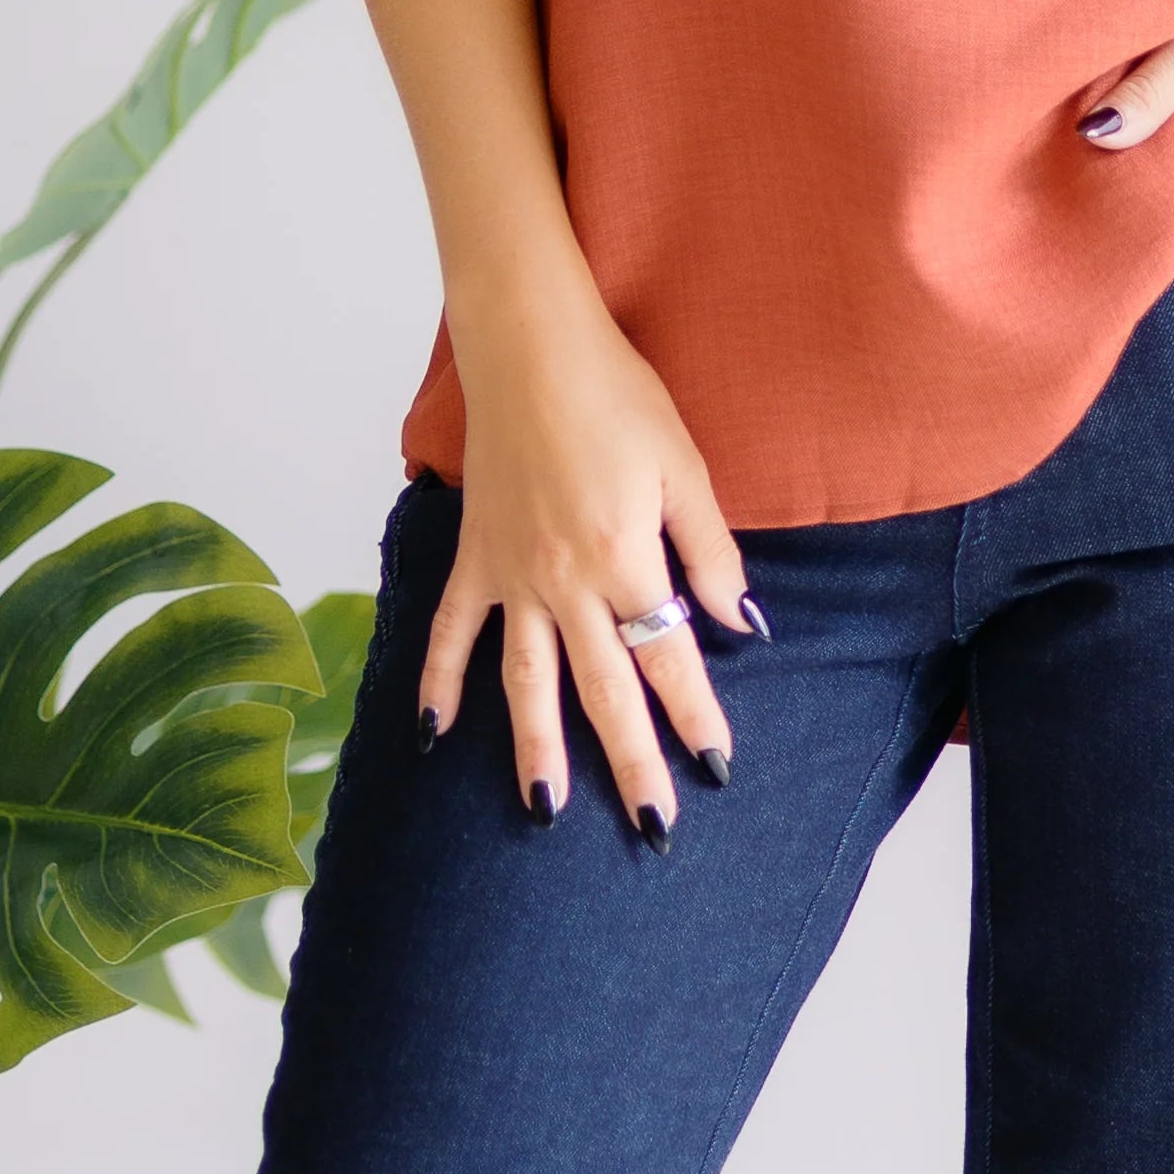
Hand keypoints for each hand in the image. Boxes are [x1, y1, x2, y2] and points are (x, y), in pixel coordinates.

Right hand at [424, 276, 755, 831]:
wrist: (531, 348)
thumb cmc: (616, 397)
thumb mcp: (685, 470)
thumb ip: (710, 552)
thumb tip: (741, 622)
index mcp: (624, 561)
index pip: (668, 658)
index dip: (694, 716)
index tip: (715, 767)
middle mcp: (564, 583)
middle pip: (602, 691)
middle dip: (630, 762)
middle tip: (652, 825)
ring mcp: (511, 575)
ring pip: (524, 681)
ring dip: (535, 749)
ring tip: (544, 810)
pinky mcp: (475, 556)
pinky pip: (451, 630)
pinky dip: (437, 681)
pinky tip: (432, 733)